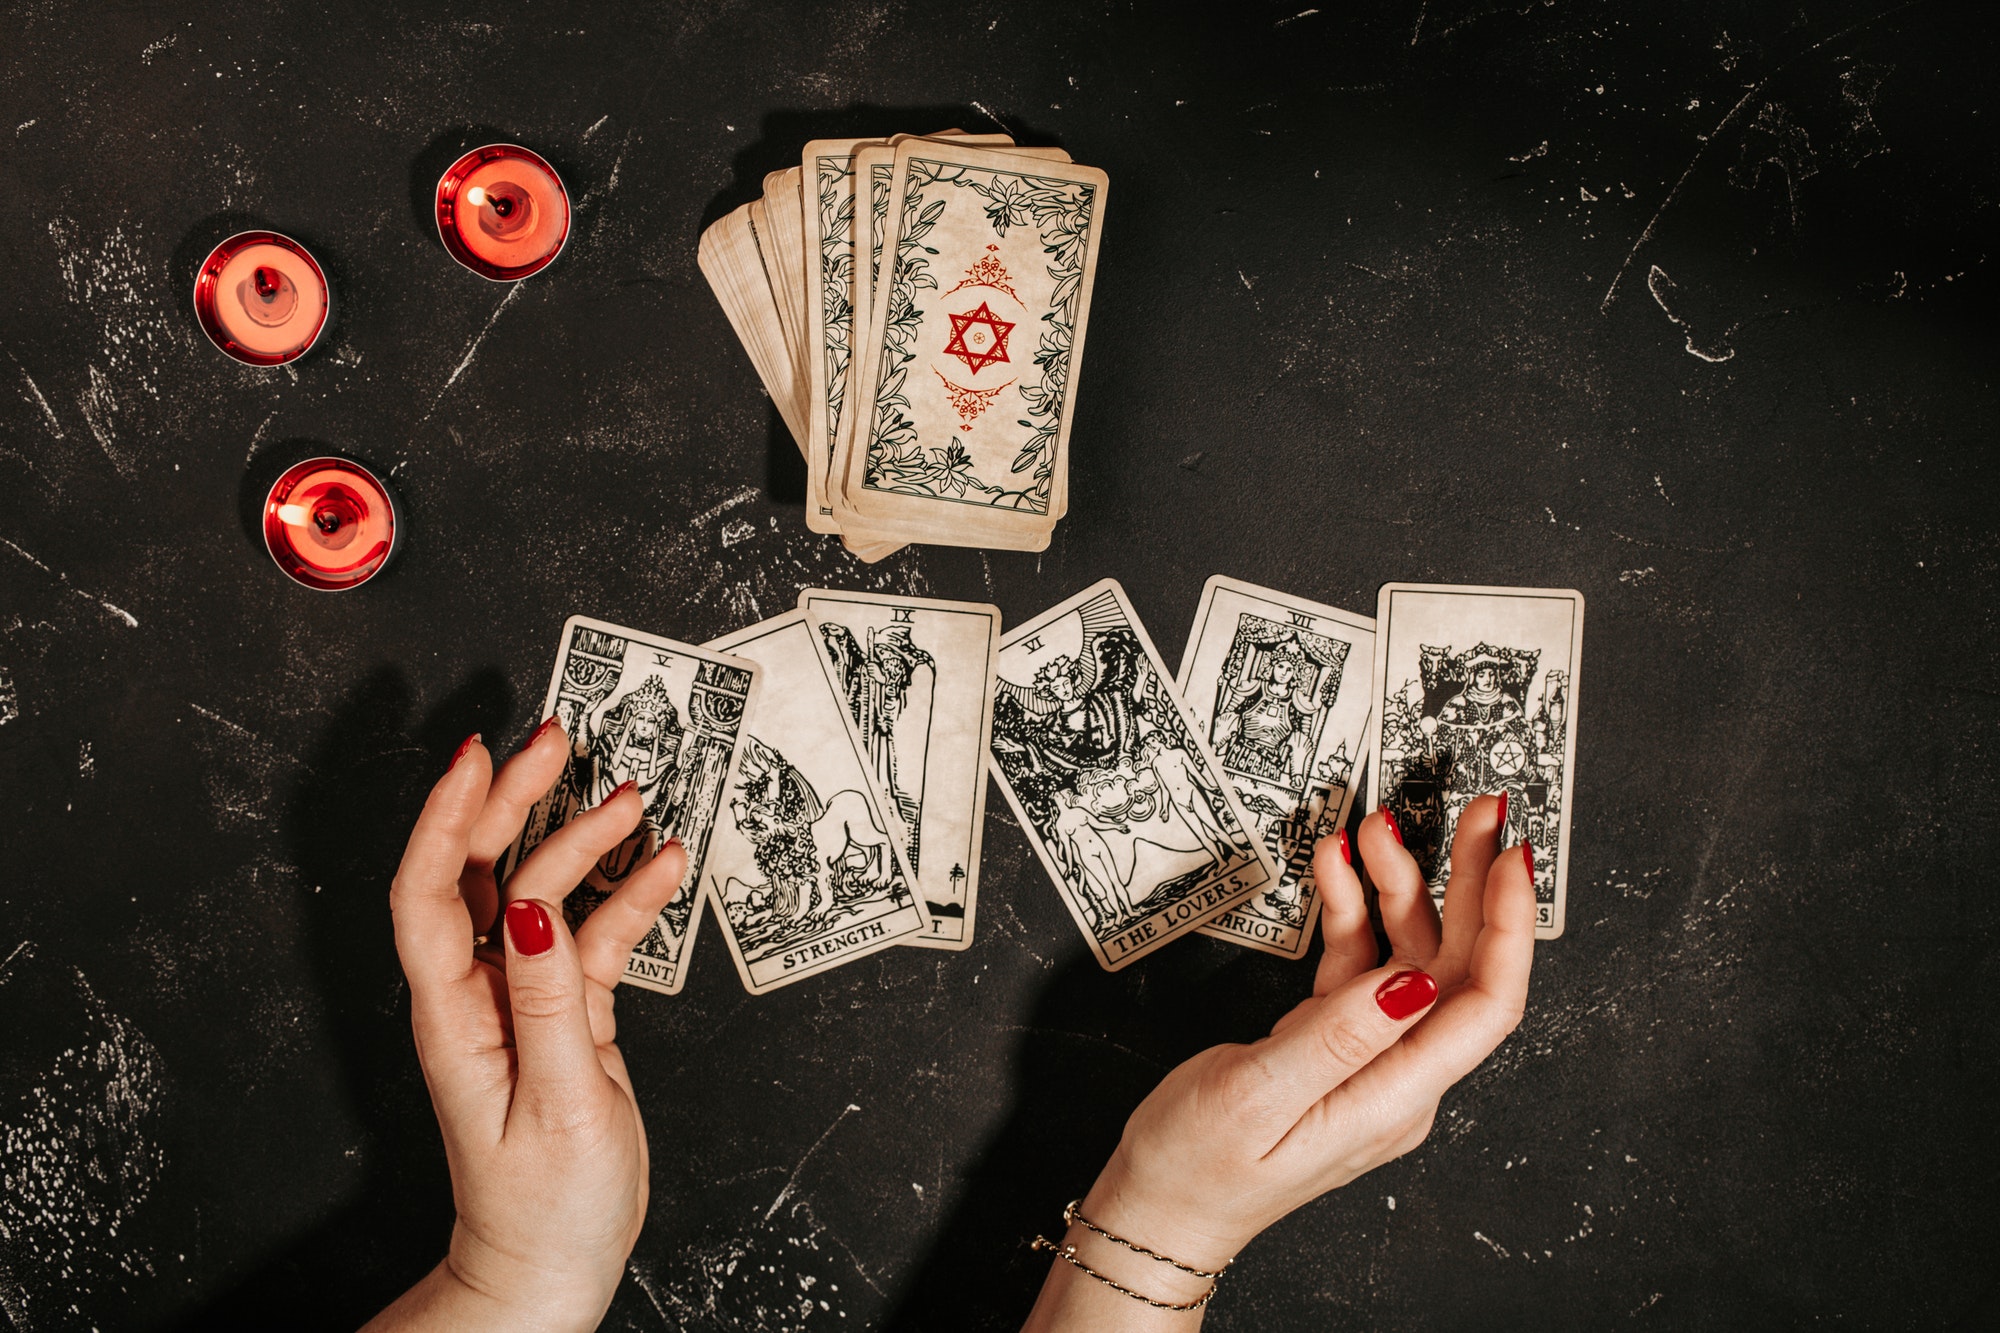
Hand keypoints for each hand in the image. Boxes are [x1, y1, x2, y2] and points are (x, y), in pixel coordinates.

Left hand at [363, 723, 685, 1332]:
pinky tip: (663, 866)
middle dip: (513, 799)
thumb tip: (533, 907)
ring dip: (579, 840)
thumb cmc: (545, 1207)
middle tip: (557, 742)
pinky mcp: (563, 1010)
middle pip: (476, 872)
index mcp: (454, 1016)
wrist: (550, 1266)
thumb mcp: (558, 1105)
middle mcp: (477, 995)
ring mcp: (520, 996)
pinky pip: (589, 935)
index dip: (446, 817)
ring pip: (537, 891)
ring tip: (629, 796)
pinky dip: (626, 898)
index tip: (479, 756)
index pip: (428, 894)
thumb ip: (551, 1000)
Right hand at [1024, 797, 1534, 1327]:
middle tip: (1479, 812)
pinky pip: (1360, 963)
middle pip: (1460, 966)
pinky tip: (1336, 869)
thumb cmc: (1198, 1167)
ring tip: (1375, 827)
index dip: (1506, 926)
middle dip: (1471, 882)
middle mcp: (1397, 1078)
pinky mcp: (1333, 1041)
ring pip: (1409, 954)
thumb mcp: (1257, 1096)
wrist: (1157, 1205)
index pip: (1484, 1005)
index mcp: (1395, 1100)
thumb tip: (1412, 983)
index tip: (1509, 858)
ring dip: (1397, 886)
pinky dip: (1352, 911)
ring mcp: (1367, 1057)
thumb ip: (1336, 1037)